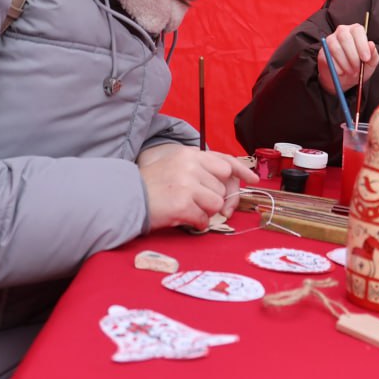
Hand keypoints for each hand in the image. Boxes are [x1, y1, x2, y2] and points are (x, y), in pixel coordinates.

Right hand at [137, 143, 257, 230]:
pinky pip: (203, 219)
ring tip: (186, 208)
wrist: (125, 198)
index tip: (253, 179)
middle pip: (223, 188)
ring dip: (204, 211)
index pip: (226, 161)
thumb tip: (230, 183)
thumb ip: (201, 170)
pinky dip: (196, 223)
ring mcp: (187, 184)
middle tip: (201, 204)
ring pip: (216, 204)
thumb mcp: (175, 166)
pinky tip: (182, 218)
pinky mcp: (183, 204)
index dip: (242, 171)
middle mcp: (190, 166)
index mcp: (190, 155)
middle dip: (215, 199)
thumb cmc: (152, 186)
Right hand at [317, 24, 378, 95]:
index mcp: (356, 31)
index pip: (357, 30)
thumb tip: (371, 44)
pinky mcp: (323, 52)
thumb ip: (373, 54)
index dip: (362, 44)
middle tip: (357, 68)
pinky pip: (328, 58)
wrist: (345, 78)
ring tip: (351, 72)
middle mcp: (342, 32)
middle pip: (345, 37)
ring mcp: (330, 40)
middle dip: (353, 55)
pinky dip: (337, 68)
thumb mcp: (370, 63)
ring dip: (345, 63)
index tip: (366, 58)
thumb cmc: (359, 67)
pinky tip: (341, 72)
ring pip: (336, 48)